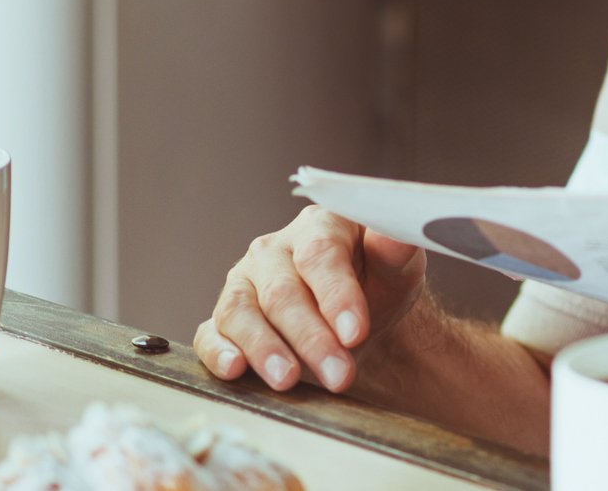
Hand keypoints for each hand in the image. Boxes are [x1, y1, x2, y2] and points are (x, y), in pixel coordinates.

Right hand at [193, 205, 425, 393]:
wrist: (354, 317)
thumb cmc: (376, 282)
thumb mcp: (397, 267)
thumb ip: (397, 249)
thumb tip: (397, 231)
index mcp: (317, 226)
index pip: (321, 255)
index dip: (337, 296)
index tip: (356, 333)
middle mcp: (273, 250)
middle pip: (283, 293)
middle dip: (311, 339)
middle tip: (339, 375)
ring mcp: (243, 282)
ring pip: (241, 313)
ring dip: (264, 349)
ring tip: (288, 380)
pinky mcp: (222, 317)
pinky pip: (210, 333)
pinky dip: (218, 352)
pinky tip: (235, 370)